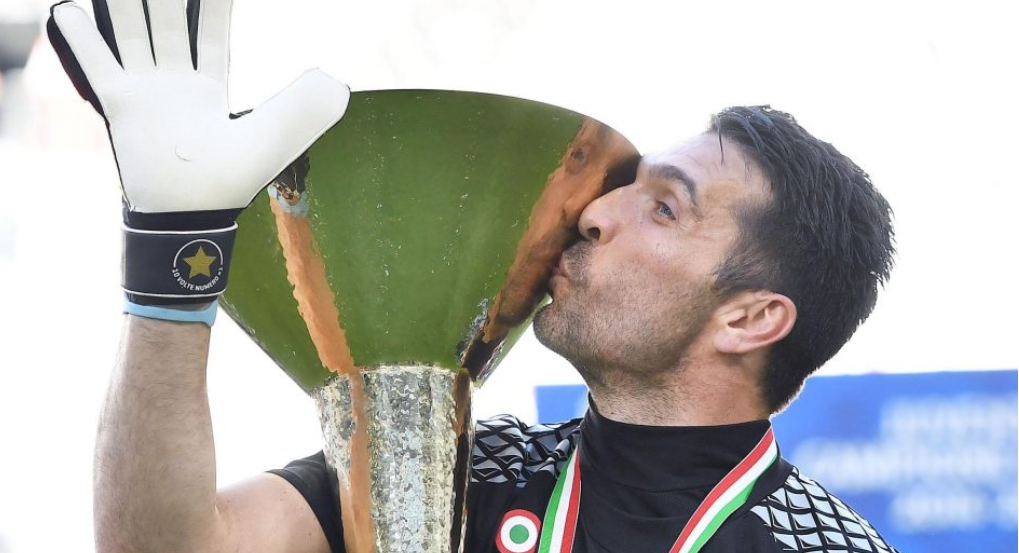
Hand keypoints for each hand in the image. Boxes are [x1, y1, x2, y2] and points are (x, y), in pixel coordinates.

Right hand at [47, 0, 348, 214]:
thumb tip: (337, 81)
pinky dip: (82, 37)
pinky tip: (65, 8)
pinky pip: (97, 64)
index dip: (215, 2)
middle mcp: (175, 82)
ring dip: (126, 3)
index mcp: (210, 85)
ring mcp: (146, 91)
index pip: (213, 28)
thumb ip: (305, 108)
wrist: (191, 215)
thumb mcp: (275, 136)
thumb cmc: (233, 180)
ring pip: (134, 30)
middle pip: (170, 20)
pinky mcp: (121, 105)